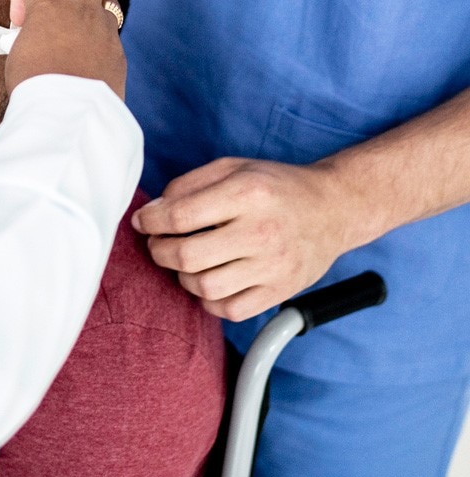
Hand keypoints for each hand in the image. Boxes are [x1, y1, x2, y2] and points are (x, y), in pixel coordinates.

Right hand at [5, 0, 125, 98]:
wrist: (67, 115)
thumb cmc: (34, 86)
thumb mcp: (19, 53)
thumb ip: (30, 33)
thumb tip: (36, 34)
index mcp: (48, 5)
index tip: (21, 17)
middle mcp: (81, 9)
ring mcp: (104, 29)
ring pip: (108, 2)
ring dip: (90, 13)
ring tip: (74, 38)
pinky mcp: (119, 52)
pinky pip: (110, 39)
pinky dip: (97, 46)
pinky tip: (84, 67)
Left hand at [132, 158, 352, 320]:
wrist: (334, 208)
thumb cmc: (275, 186)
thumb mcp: (232, 167)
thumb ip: (188, 185)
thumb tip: (152, 211)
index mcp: (247, 194)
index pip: (181, 216)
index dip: (150, 221)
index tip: (143, 222)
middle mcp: (261, 232)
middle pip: (188, 256)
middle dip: (160, 251)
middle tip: (159, 244)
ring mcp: (273, 266)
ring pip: (205, 287)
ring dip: (183, 276)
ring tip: (187, 261)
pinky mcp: (280, 291)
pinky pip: (229, 309)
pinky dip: (210, 299)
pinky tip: (211, 279)